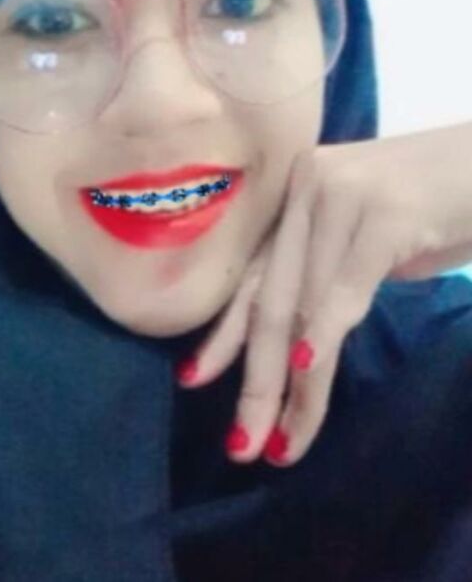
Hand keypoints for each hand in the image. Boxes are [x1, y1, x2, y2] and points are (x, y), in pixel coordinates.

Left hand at [175, 122, 471, 466]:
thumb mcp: (367, 243)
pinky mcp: (384, 212)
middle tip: (240, 444)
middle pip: (269, 297)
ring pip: (304, 304)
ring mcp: (341, 195)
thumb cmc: (438, 205)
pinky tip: (306, 371)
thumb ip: (327, 276)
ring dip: (296, 384)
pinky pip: (347, 285)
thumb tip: (291, 343)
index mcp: (298, 196)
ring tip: (282, 442)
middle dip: (254, 378)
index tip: (193, 381)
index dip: (225, 334)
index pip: (252, 275)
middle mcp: (306, 188)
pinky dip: (325, 332)